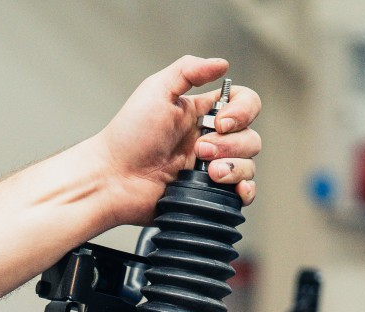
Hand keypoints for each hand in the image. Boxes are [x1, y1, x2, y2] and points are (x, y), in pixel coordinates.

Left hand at [87, 55, 261, 225]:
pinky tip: (232, 189)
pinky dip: (244, 190)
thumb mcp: (156, 90)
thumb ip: (188, 70)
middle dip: (229, 144)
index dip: (242, 111)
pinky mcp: (208, 195)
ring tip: (207, 172)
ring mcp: (210, 169)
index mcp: (201, 114)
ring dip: (234, 167)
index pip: (244, 104)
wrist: (114, 179)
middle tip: (198, 150)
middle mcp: (210, 140)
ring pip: (248, 164)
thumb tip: (222, 64)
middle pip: (250, 136)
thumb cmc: (128, 137)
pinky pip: (243, 193)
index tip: (220, 121)